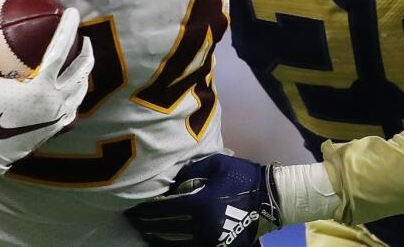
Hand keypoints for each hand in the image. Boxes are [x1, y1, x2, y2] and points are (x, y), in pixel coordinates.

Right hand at [0, 8, 93, 178]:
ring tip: (80, 63)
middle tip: (84, 39)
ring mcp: (58, 116)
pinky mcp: (56, 128)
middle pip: (80, 70)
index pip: (59, 50)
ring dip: (83, 74)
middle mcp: (55, 101)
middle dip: (86, 52)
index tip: (74, 13)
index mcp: (41, 87)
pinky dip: (75, 96)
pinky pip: (73, 108)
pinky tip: (72, 92)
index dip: (67, 29)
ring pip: (81, 90)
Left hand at [126, 153, 278, 246]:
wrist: (270, 198)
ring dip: (157, 237)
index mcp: (199, 203)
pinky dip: (173, 244)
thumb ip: (188, 172)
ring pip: (174, 243)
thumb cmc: (241, 176)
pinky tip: (165, 239)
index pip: (162, 210)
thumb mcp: (214, 164)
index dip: (145, 210)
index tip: (133, 208)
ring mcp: (210, 241)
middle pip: (164, 229)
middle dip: (146, 225)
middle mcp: (201, 226)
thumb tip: (167, 183)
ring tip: (146, 230)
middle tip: (134, 220)